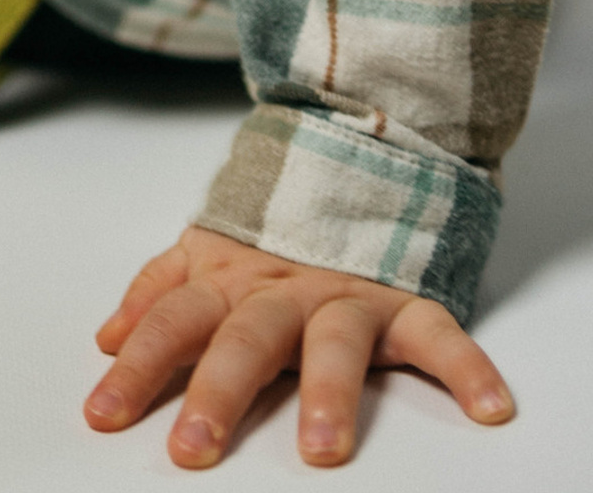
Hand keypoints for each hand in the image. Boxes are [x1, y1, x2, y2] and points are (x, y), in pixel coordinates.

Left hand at [84, 224, 512, 468]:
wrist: (355, 143)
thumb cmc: (275, 221)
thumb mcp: (208, 246)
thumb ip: (158, 290)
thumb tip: (105, 337)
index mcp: (231, 276)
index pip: (173, 321)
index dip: (137, 365)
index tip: (103, 415)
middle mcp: (284, 287)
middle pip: (245, 339)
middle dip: (217, 393)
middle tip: (193, 448)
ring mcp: (347, 291)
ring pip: (336, 342)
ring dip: (327, 393)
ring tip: (321, 447)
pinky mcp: (406, 295)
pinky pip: (440, 332)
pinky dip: (468, 368)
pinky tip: (490, 408)